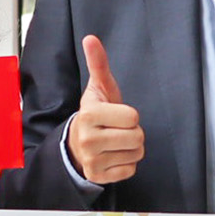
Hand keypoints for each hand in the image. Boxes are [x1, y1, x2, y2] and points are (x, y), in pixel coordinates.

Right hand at [65, 35, 143, 185]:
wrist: (77, 143)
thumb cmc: (95, 113)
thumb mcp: (98, 88)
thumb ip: (98, 63)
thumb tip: (91, 38)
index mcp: (89, 114)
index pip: (133, 117)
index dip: (130, 115)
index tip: (116, 114)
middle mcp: (88, 139)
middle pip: (137, 137)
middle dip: (133, 132)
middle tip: (118, 129)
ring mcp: (92, 160)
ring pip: (136, 154)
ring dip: (131, 148)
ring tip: (115, 141)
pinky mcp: (98, 176)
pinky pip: (130, 170)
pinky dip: (126, 163)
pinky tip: (113, 155)